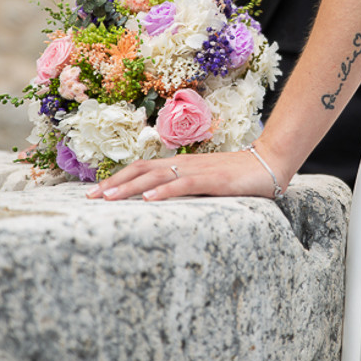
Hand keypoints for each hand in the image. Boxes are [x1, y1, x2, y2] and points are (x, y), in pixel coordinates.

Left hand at [85, 142, 285, 201]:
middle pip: (141, 170)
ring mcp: (198, 171)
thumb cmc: (238, 176)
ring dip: (130, 187)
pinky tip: (149, 199)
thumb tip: (160, 198)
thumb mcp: (206, 182)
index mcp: (180, 165)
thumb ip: (184, 187)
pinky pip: (184, 184)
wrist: (270, 161)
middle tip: (90, 198)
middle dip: (114, 183)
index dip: (117, 179)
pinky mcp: (213, 180)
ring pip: (156, 176)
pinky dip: (164, 190)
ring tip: (108, 198)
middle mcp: (184, 164)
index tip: (95, 193)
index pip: (142, 169)